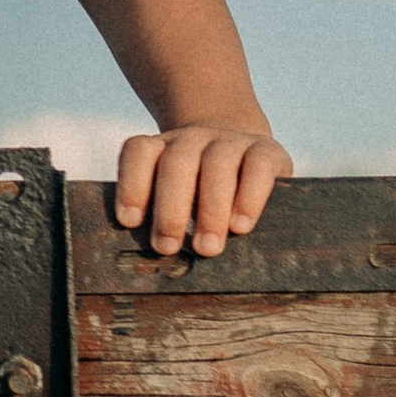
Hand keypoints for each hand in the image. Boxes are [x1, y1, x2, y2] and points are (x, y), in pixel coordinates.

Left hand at [113, 122, 293, 260]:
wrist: (245, 148)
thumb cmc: (202, 188)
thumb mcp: (180, 194)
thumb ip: (163, 215)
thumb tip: (156, 257)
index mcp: (162, 147)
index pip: (139, 153)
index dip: (131, 184)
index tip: (130, 221)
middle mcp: (192, 139)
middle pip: (176, 164)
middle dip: (170, 209)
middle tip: (167, 247)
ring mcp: (229, 140)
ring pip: (216, 165)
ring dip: (210, 209)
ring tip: (207, 248)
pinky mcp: (266, 149)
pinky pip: (258, 167)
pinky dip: (249, 198)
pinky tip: (241, 226)